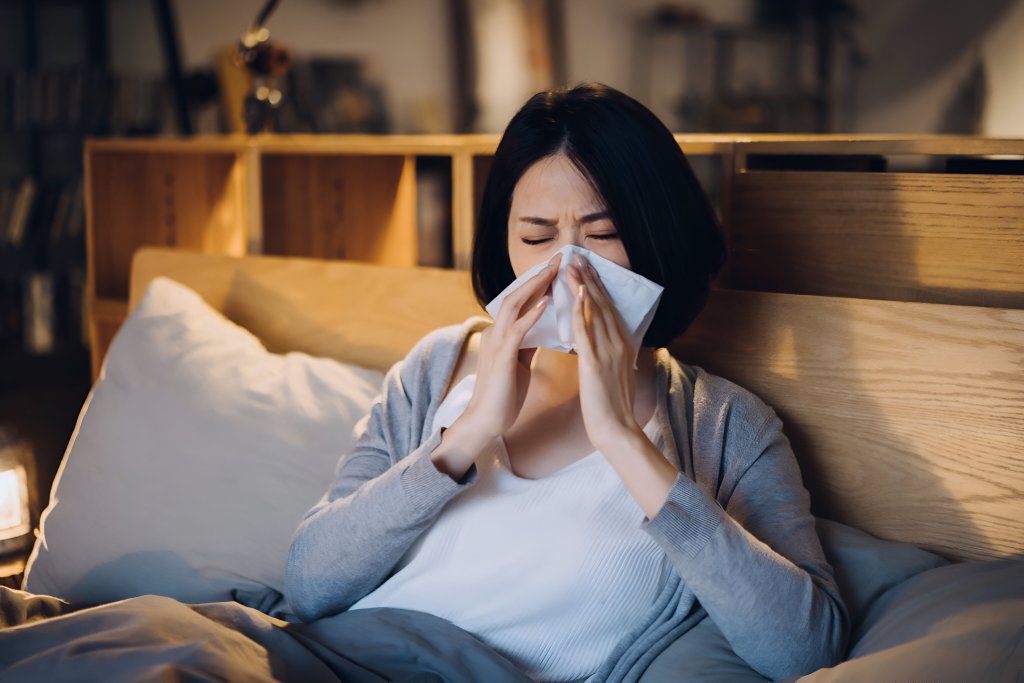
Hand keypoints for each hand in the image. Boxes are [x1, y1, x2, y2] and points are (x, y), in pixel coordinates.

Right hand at [461, 252, 562, 440]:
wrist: (487, 421)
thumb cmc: (504, 394)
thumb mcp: (519, 362)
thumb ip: (527, 343)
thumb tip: (544, 328)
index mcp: (501, 333)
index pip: (520, 300)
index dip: (539, 282)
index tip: (559, 267)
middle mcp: (496, 332)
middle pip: (517, 294)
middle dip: (539, 275)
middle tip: (561, 258)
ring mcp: (496, 342)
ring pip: (515, 304)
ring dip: (536, 286)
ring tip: (555, 270)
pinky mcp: (501, 356)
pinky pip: (518, 329)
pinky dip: (533, 314)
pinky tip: (548, 302)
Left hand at [567, 254, 641, 448]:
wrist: (617, 430)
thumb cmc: (611, 407)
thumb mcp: (612, 374)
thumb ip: (607, 355)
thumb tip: (597, 343)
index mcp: (622, 346)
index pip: (608, 310)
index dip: (597, 288)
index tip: (587, 269)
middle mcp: (618, 344)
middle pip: (603, 304)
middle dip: (590, 279)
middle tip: (577, 257)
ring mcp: (608, 352)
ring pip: (595, 311)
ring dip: (583, 286)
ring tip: (572, 266)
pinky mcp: (595, 363)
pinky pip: (586, 330)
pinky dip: (581, 309)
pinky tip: (576, 293)